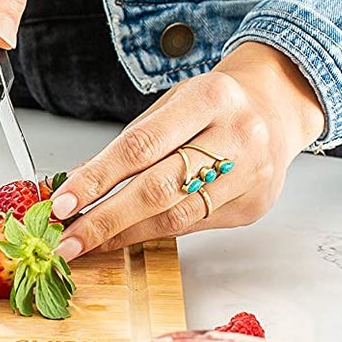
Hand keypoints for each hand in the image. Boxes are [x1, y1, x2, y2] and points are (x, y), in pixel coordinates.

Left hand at [49, 42, 327, 256]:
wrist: (279, 105)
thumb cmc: (215, 104)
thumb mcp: (170, 106)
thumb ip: (127, 144)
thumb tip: (77, 183)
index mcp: (210, 98)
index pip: (141, 146)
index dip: (97, 178)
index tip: (63, 202)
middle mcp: (237, 135)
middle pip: (158, 189)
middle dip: (105, 219)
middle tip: (68, 240)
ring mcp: (251, 173)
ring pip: (177, 216)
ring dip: (125, 234)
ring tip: (90, 242)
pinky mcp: (254, 205)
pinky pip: (194, 225)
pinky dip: (155, 232)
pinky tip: (128, 235)